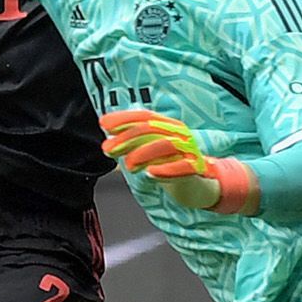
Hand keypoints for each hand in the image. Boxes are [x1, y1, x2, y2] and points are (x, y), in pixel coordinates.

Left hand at [99, 110, 255, 213]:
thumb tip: (108, 143)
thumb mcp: (149, 152)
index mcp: (168, 125)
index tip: (104, 124)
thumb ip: (131, 146)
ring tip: (128, 166)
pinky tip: (151, 173)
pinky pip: (183, 167)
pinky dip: (166, 169)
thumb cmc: (170, 165)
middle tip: (108, 148)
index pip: (144, 116)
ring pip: (165, 145)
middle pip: (151, 129)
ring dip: (143, 153)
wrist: (198, 185)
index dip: (124, 118)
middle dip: (127, 138)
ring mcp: (189, 150)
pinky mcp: (196, 168)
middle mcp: (179, 133)